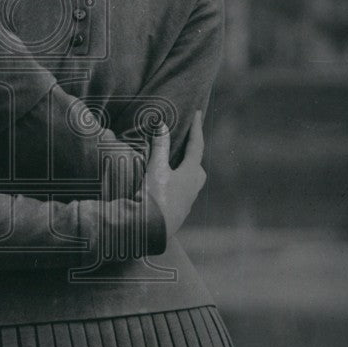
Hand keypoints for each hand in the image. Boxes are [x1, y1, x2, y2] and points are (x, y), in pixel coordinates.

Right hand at [140, 110, 205, 239]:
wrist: (150, 232)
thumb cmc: (155, 198)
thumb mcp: (155, 169)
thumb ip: (160, 147)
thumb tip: (162, 125)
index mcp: (192, 174)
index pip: (196, 146)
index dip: (196, 129)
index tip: (197, 114)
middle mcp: (193, 188)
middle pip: (197, 167)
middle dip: (192, 154)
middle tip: (185, 144)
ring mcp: (187, 202)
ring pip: (190, 182)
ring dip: (183, 171)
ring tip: (172, 165)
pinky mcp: (178, 212)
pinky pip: (180, 193)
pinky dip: (175, 184)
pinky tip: (163, 186)